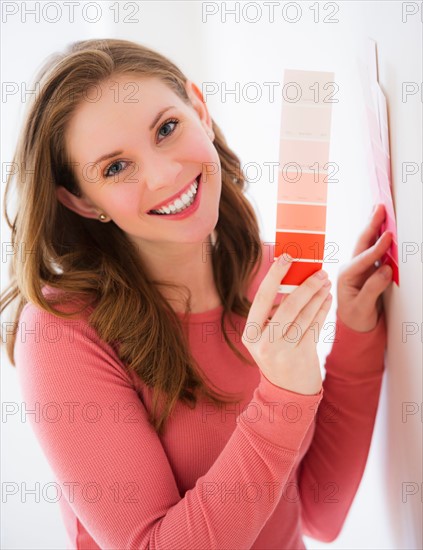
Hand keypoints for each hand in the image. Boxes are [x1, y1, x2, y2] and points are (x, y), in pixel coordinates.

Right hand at [242, 255, 332, 394]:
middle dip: (306, 285)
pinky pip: (315, 326)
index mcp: (250, 334)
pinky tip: (327, 299)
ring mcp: (283, 351)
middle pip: (288, 306)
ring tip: (325, 282)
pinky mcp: (302, 356)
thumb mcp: (267, 337)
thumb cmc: (277, 357)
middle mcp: (264, 343)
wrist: (287, 394)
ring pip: (305, 315)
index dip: (275, 275)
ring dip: (318, 295)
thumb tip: (293, 278)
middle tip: (319, 271)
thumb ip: (274, 312)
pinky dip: (322, 310)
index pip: (262, 298)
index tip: (287, 257)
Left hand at [336, 203, 392, 331]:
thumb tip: (386, 270)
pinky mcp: (368, 268)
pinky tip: (386, 226)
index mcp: (346, 276)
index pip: (363, 260)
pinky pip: (375, 249)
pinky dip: (380, 236)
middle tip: (380, 207)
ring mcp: (359, 266)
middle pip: (362, 243)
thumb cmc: (356, 318)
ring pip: (368, 242)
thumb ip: (372, 290)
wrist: (354, 325)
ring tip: (381, 209)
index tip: (388, 236)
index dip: (377, 248)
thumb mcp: (363, 308)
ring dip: (375, 225)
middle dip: (371, 224)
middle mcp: (351, 268)